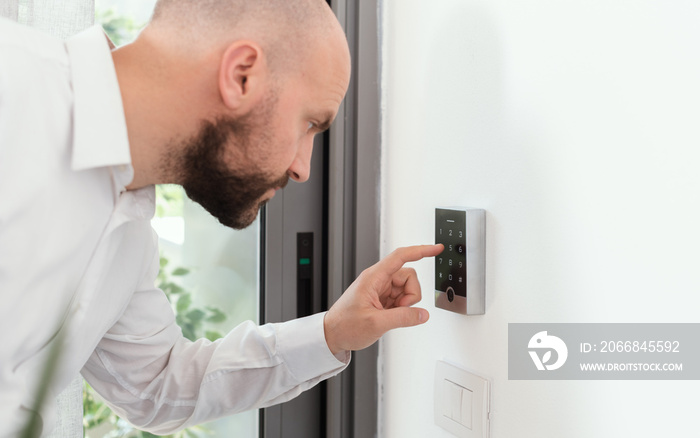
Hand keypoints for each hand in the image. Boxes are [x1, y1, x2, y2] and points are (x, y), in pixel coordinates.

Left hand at [323, 244, 443, 354]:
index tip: (436, 248)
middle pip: (408, 276)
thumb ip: (402, 318)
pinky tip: (389, 316)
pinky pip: (401, 298)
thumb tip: (422, 314)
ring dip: (406, 303)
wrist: (332, 335)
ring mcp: (380, 289)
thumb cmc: (345, 325)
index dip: (421, 251)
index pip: (401, 256)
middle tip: (399, 310)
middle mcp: (377, 280)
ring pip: (407, 288)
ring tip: (391, 315)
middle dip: (411, 294)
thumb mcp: (376, 323)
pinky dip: (401, 308)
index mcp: (373, 277)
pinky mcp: (382, 299)